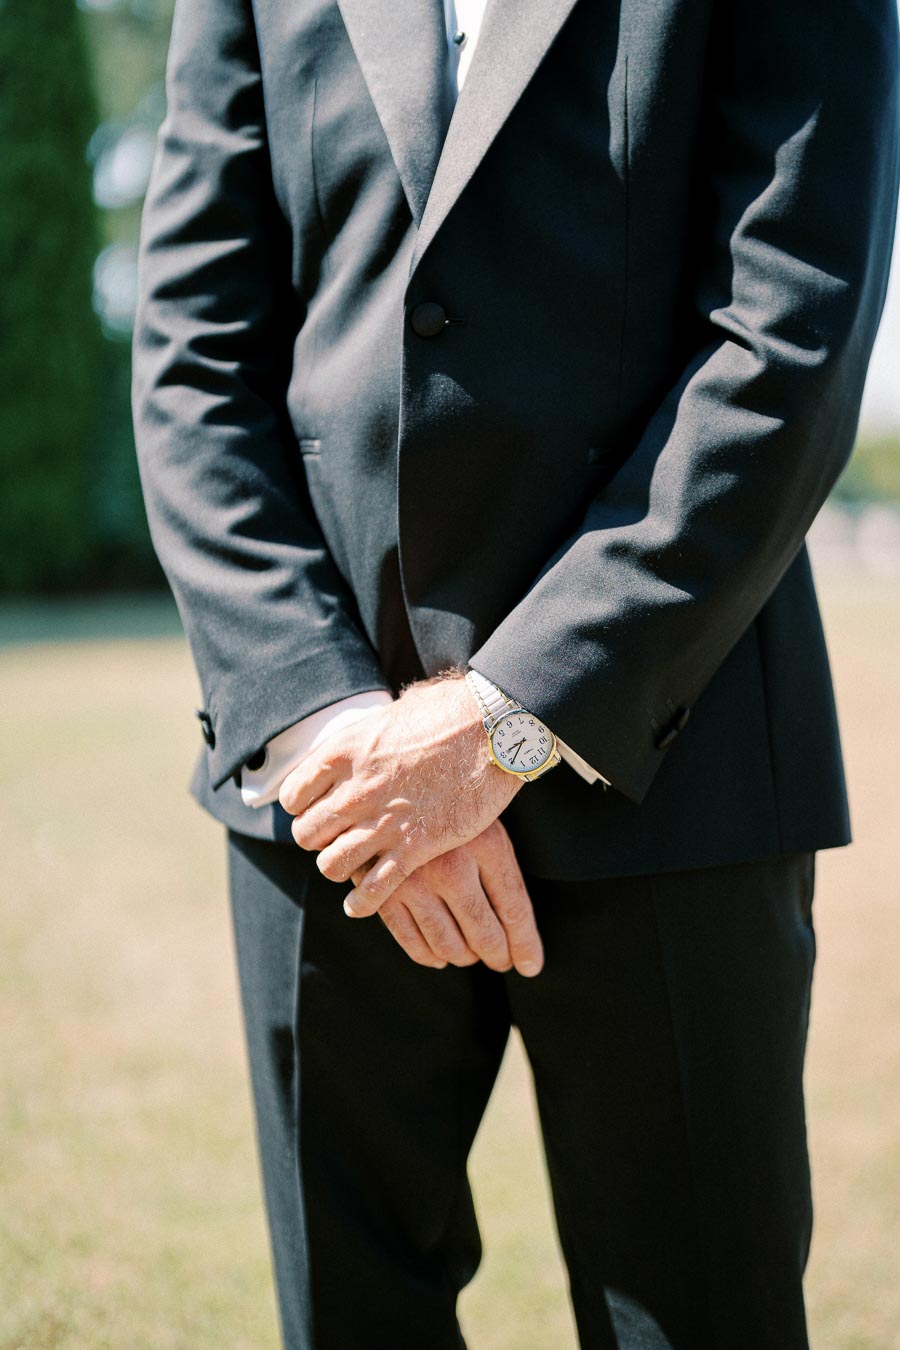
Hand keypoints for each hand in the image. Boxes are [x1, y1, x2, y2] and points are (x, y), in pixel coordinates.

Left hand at [279, 672, 522, 914]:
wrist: (493, 728)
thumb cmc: (449, 711)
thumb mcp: (393, 712)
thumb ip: (371, 735)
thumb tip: (368, 736)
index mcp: (345, 751)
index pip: (294, 795)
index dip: (302, 806)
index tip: (316, 808)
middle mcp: (356, 790)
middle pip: (307, 833)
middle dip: (317, 840)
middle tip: (335, 838)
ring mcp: (383, 821)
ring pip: (331, 865)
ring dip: (337, 868)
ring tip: (350, 867)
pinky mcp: (415, 847)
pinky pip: (372, 889)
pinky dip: (362, 901)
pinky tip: (361, 903)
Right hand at [353, 820, 543, 976]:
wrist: (385, 785)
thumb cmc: (446, 806)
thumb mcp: (482, 823)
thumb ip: (502, 873)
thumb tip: (523, 939)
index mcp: (486, 844)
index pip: (514, 909)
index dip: (525, 943)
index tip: (530, 965)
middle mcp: (452, 866)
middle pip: (484, 932)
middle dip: (497, 955)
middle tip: (501, 960)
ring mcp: (414, 882)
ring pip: (448, 944)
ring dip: (464, 957)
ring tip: (471, 954)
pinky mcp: (382, 893)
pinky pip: (412, 942)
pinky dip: (429, 956)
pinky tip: (439, 956)